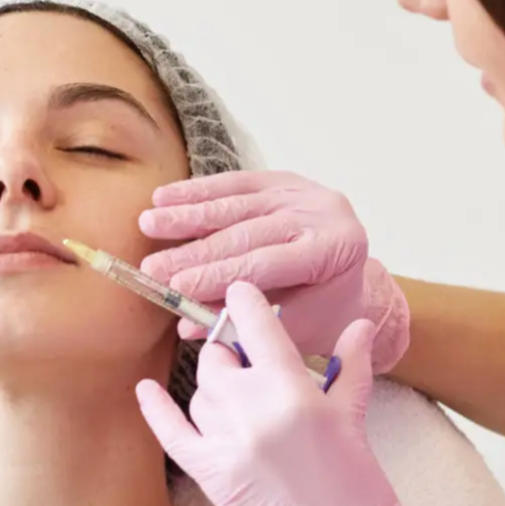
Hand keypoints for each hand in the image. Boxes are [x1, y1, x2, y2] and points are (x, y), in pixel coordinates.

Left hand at [136, 283, 425, 505]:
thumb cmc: (358, 487)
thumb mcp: (355, 416)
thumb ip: (350, 363)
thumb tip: (357, 323)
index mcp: (294, 390)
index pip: (256, 324)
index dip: (245, 303)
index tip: (242, 294)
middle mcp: (255, 410)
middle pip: (221, 357)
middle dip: (234, 353)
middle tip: (253, 363)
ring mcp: (228, 443)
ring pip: (200, 391)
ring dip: (216, 388)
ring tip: (244, 400)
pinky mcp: (210, 475)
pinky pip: (171, 432)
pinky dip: (156, 408)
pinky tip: (147, 389)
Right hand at [139, 171, 410, 373]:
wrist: (354, 279)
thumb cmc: (327, 312)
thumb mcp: (296, 326)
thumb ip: (245, 324)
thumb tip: (186, 325)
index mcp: (336, 250)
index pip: (265, 264)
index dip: (218, 275)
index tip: (175, 288)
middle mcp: (323, 212)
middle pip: (248, 231)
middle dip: (195, 251)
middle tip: (152, 266)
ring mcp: (305, 190)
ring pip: (238, 202)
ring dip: (189, 214)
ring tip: (149, 224)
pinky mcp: (286, 179)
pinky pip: (237, 182)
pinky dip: (199, 191)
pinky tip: (166, 196)